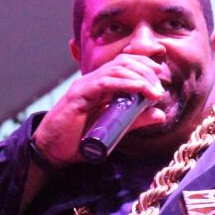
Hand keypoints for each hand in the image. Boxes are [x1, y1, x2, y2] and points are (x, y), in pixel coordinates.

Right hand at [32, 53, 167, 167]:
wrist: (52, 151)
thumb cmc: (80, 141)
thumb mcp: (116, 129)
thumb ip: (136, 120)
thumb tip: (161, 114)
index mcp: (101, 85)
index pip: (124, 64)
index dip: (143, 64)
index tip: (160, 75)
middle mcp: (93, 81)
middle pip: (123, 62)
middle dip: (145, 71)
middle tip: (159, 87)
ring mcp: (85, 86)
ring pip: (116, 70)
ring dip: (139, 78)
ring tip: (154, 91)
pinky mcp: (79, 95)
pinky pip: (104, 83)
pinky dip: (124, 83)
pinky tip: (138, 88)